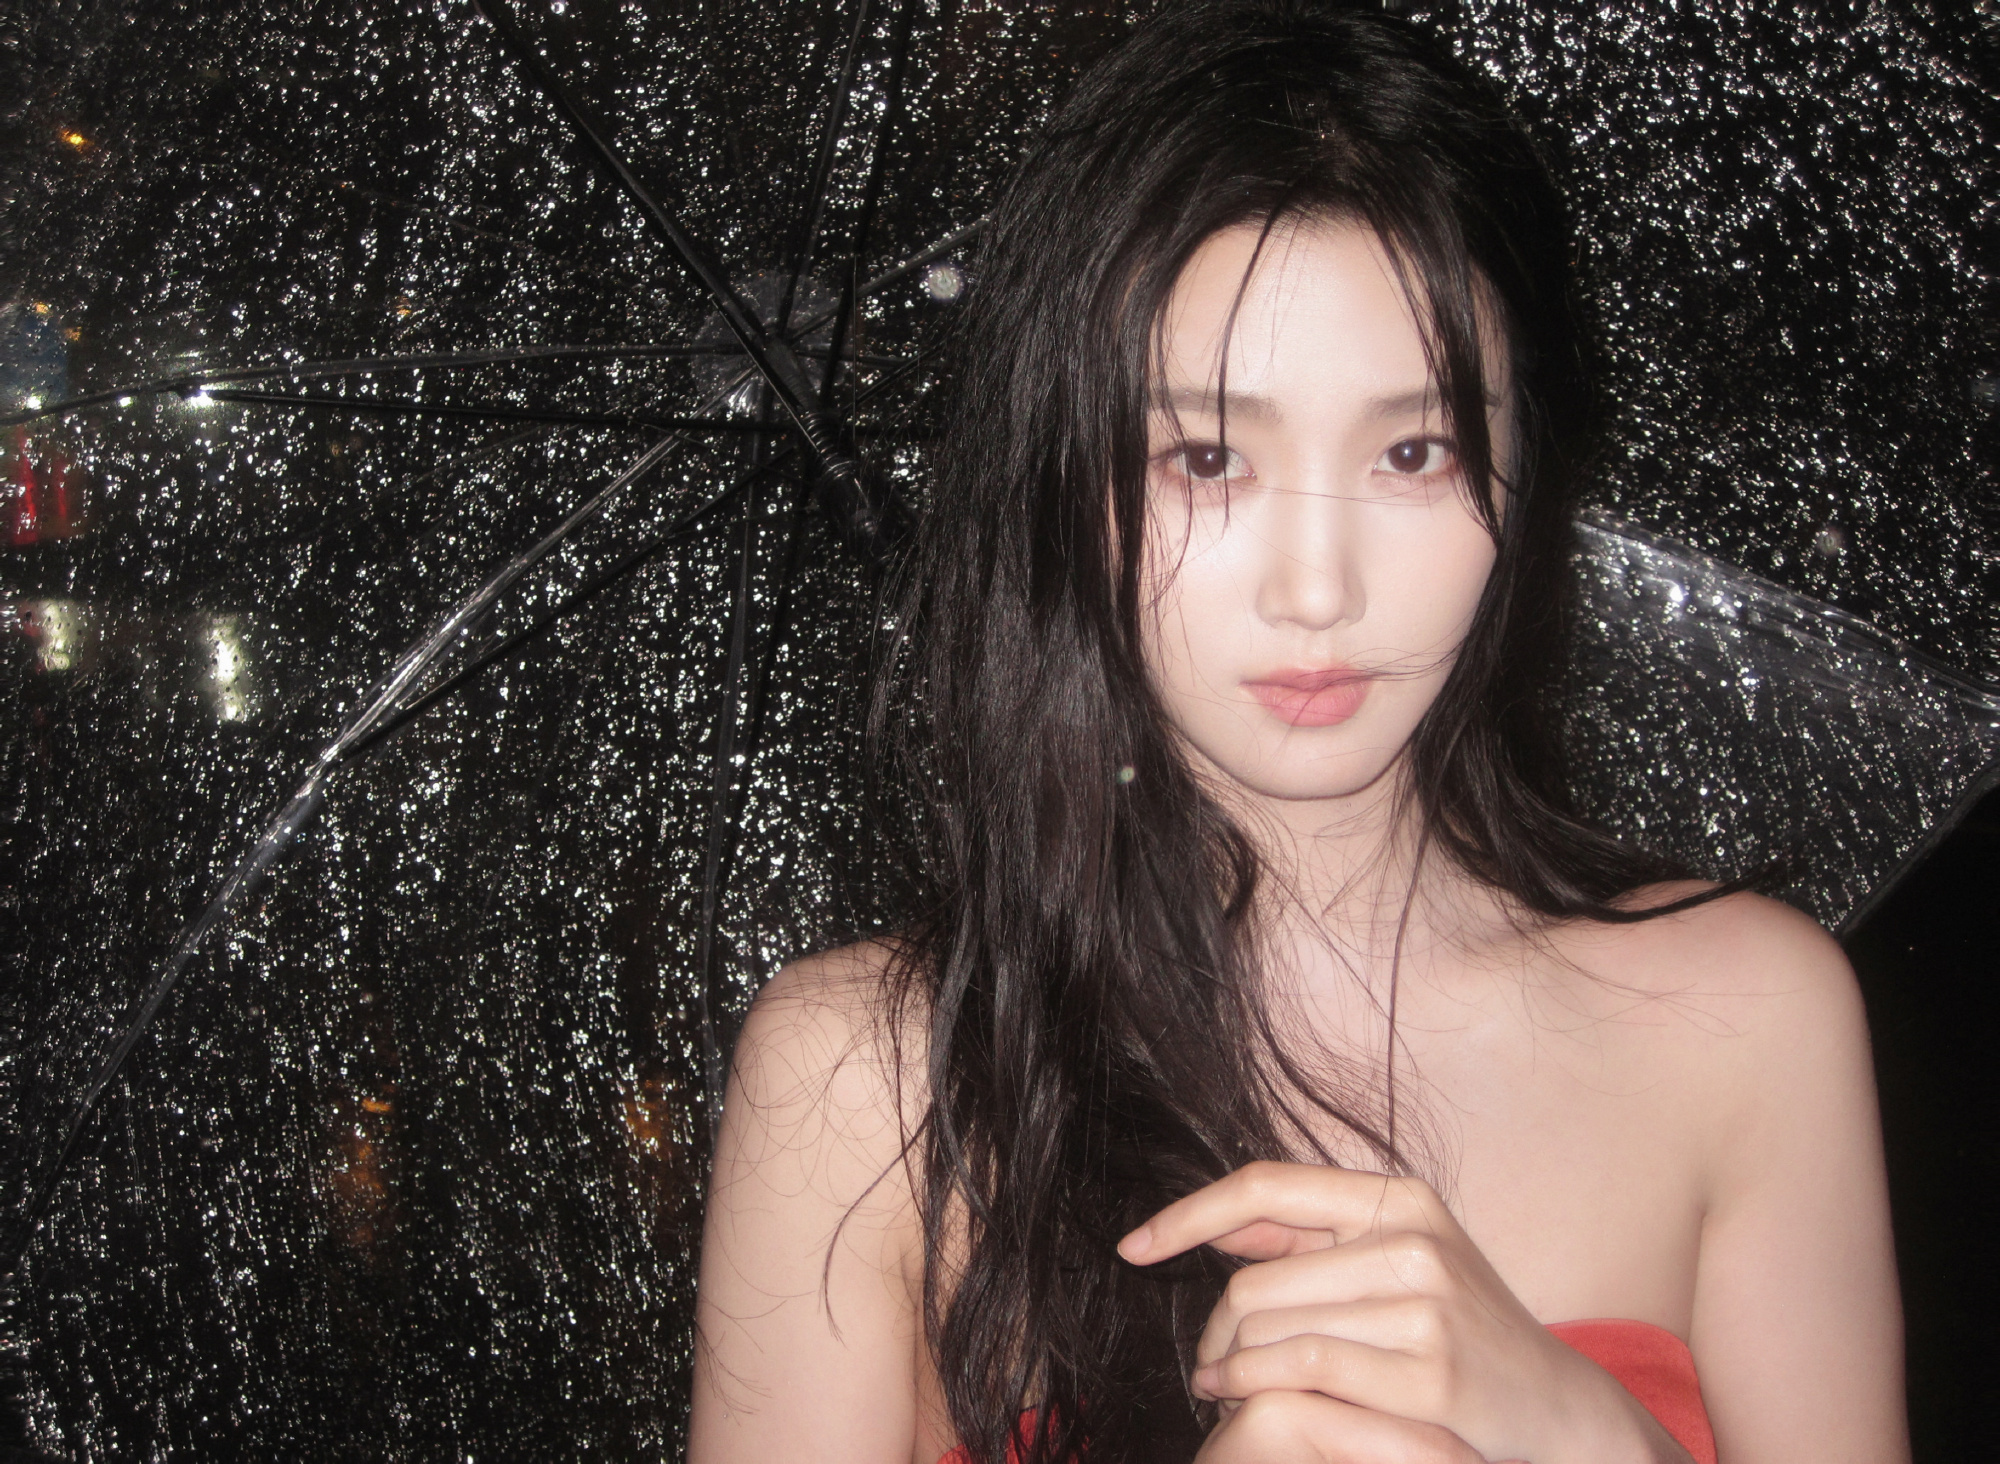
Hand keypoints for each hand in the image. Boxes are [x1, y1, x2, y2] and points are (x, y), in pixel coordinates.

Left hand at [1120, 1162, 1681, 1463]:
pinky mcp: (1429, 1369)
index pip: (1262, 1186)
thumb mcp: (1397, 1260)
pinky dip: (1254, 1381)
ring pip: (1271, 1323)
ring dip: (1229, 1361)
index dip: (1187, 1215)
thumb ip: (1312, 1238)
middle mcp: (1412, 1236)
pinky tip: (1237, 1394)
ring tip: (1219, 1383)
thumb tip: (1222, 1224)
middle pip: (1255, 1274)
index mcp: (1397, 1197)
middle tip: (1205, 1362)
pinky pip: (1303, 1366)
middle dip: (1213, 1324)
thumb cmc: (1460, 1331)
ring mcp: (1425, 1302)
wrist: (1555, 1405)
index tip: (1133, 1246)